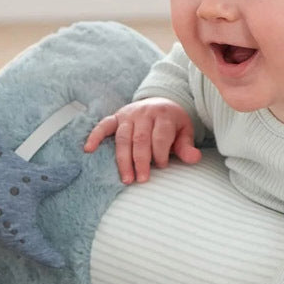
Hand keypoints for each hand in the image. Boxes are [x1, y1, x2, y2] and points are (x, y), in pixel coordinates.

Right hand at [83, 97, 201, 184]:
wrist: (160, 102)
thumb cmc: (172, 123)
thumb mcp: (184, 132)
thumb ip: (186, 146)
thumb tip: (195, 159)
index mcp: (164, 115)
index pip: (160, 137)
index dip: (160, 154)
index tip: (162, 167)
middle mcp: (145, 113)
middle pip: (140, 139)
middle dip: (141, 161)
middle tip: (141, 180)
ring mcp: (129, 114)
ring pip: (123, 137)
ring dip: (123, 159)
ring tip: (126, 179)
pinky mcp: (116, 116)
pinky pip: (104, 125)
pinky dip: (95, 136)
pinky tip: (88, 149)